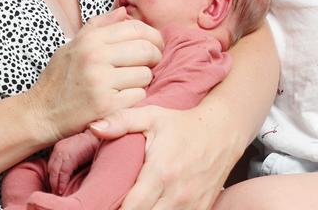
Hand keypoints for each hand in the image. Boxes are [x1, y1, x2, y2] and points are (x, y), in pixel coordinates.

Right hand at [22, 7, 162, 143]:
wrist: (40, 114)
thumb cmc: (59, 79)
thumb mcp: (72, 45)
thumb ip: (99, 26)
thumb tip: (124, 11)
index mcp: (90, 40)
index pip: (136, 28)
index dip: (153, 36)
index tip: (156, 45)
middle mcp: (96, 57)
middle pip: (146, 50)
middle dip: (155, 57)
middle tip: (151, 64)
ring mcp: (101, 81)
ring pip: (145, 74)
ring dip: (144, 80)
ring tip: (130, 83)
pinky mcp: (106, 105)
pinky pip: (139, 95)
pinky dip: (135, 97)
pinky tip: (123, 98)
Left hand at [48, 132, 100, 194]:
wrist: (98, 138)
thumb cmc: (90, 147)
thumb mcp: (76, 152)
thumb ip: (70, 161)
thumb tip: (67, 176)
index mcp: (59, 147)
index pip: (51, 165)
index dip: (52, 177)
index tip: (54, 186)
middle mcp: (59, 149)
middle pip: (51, 169)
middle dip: (52, 182)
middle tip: (54, 192)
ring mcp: (63, 153)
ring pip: (54, 172)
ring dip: (55, 185)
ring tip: (58, 193)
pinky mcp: (70, 158)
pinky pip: (63, 174)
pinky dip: (61, 183)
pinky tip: (62, 190)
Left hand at [91, 104, 240, 209]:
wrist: (223, 132)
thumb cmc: (183, 124)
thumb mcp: (152, 116)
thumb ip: (121, 121)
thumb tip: (94, 128)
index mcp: (161, 172)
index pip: (132, 207)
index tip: (105, 205)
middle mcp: (177, 193)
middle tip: (116, 205)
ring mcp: (191, 204)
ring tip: (137, 205)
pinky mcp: (201, 209)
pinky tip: (155, 207)